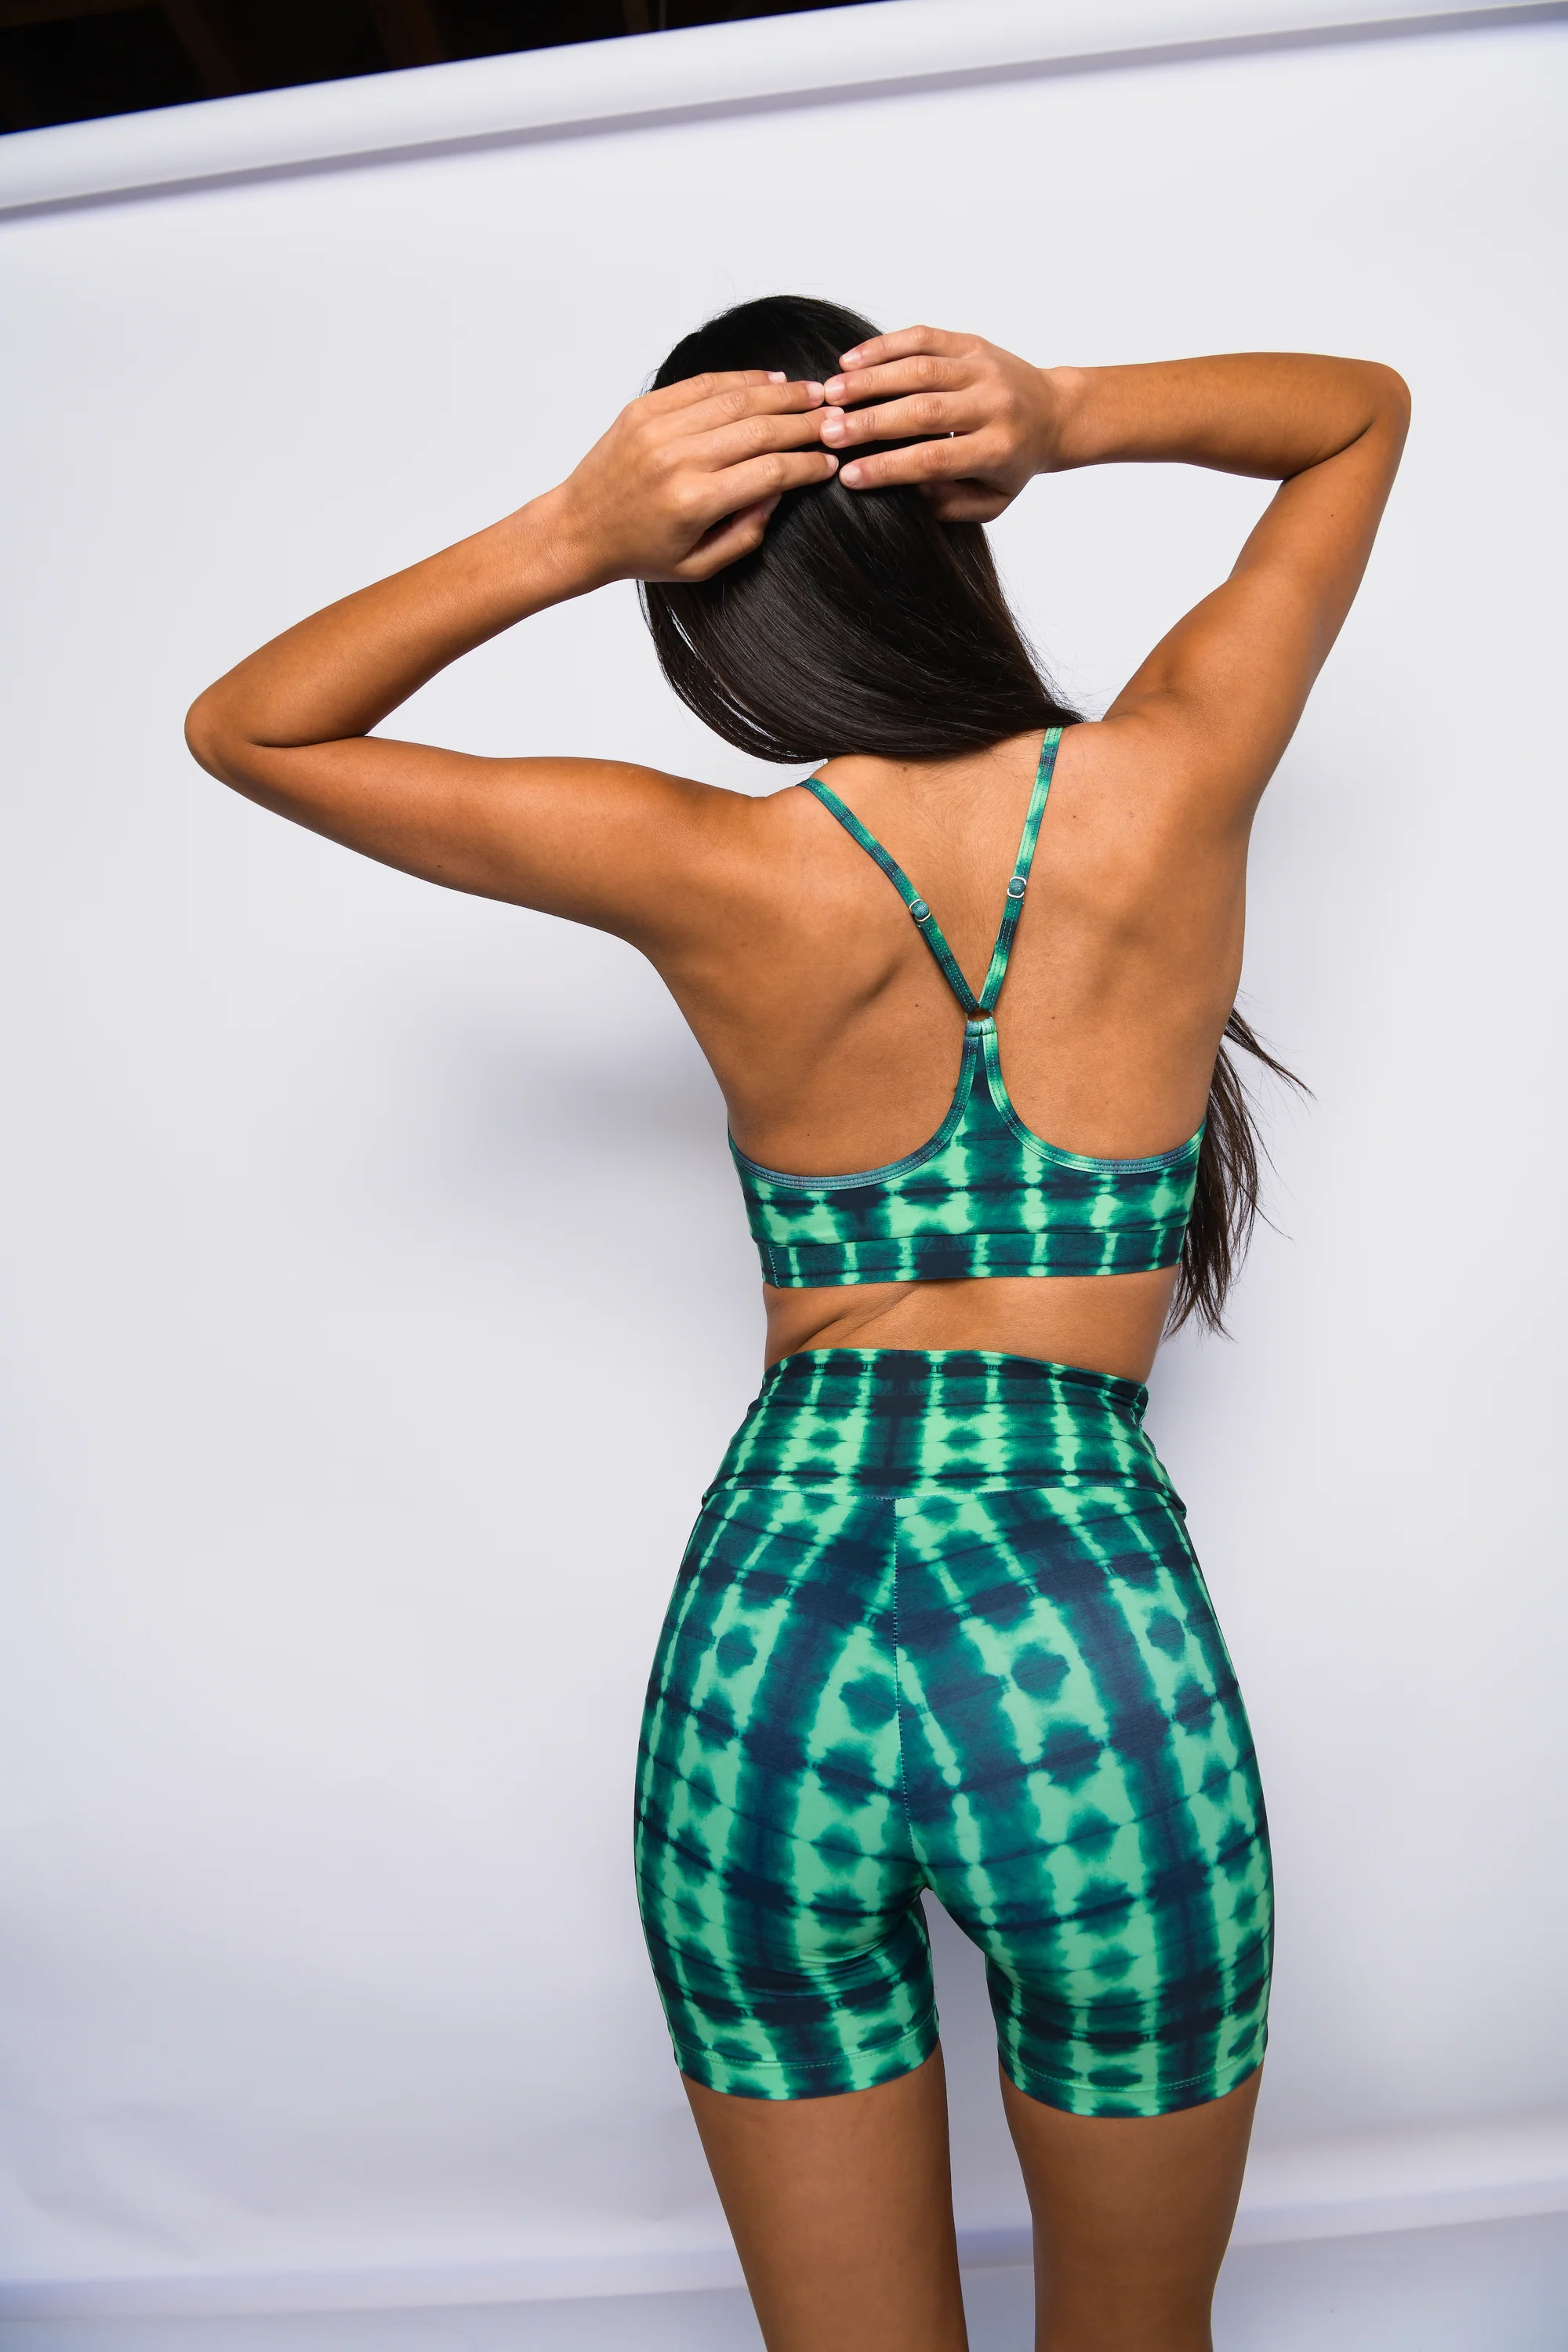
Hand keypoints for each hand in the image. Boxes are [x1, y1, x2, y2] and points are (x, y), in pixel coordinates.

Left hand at [543, 371, 837, 586]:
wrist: (577, 528)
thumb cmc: (639, 552)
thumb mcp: (699, 565)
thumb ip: (747, 533)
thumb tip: (780, 491)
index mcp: (695, 501)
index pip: (772, 472)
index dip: (808, 465)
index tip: (831, 462)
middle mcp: (679, 458)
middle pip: (761, 429)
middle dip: (806, 424)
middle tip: (835, 420)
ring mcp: (659, 428)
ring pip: (737, 399)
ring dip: (782, 394)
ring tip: (813, 394)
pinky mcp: (645, 408)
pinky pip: (704, 385)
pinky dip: (742, 380)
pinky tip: (770, 381)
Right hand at [818, 327, 1066, 521]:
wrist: (1055, 413)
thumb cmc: (1014, 463)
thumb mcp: (993, 501)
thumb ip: (951, 504)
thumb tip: (909, 489)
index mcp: (997, 448)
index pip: (933, 459)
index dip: (888, 467)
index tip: (847, 476)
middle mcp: (992, 404)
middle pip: (922, 411)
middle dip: (870, 422)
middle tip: (827, 431)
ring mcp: (982, 367)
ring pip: (919, 368)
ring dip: (870, 380)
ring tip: (830, 394)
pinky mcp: (972, 342)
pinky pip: (924, 336)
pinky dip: (884, 346)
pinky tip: (850, 360)